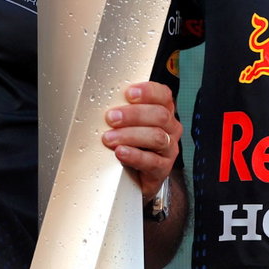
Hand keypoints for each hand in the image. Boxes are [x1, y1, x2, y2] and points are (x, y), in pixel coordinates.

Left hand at [103, 80, 181, 199]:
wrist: (136, 176)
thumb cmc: (131, 144)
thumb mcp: (127, 123)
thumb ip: (121, 109)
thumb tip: (98, 97)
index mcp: (163, 111)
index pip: (163, 95)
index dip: (148, 92)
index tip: (129, 93)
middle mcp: (170, 128)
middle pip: (160, 116)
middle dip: (133, 115)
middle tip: (111, 118)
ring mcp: (168, 149)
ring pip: (157, 137)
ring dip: (130, 135)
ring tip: (110, 138)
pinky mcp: (162, 169)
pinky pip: (152, 161)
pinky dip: (134, 156)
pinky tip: (121, 152)